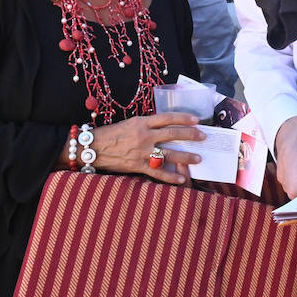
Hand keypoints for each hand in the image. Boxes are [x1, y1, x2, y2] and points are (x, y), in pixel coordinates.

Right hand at [89, 112, 203, 183]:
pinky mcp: (137, 166)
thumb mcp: (130, 123)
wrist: (93, 147)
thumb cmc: (111, 134)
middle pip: (173, 134)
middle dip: (191, 136)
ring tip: (198, 158)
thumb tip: (166, 127)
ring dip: (186, 157)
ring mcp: (142, 152)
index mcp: (142, 122)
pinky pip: (158, 172)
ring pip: (169, 154)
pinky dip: (170, 176)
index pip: (168, 118)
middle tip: (203, 137)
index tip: (197, 120)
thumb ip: (147, 125)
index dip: (184, 118)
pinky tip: (181, 179)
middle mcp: (144, 136)